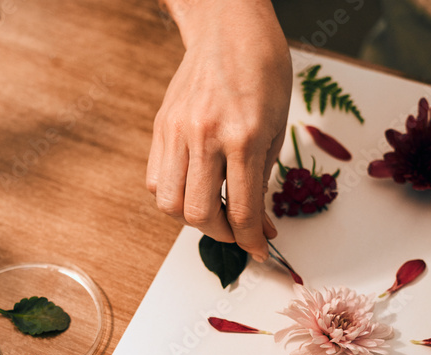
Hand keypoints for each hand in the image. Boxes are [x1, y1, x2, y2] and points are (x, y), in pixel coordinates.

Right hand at [147, 0, 291, 261]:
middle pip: (199, 215)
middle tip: (236, 231)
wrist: (229, 28)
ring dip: (192, 218)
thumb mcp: (274, 128)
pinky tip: (193, 186)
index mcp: (243, 137)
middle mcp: (205, 136)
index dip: (250, 241)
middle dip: (221, 234)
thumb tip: (257, 224)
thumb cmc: (262, 72)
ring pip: (169, 204)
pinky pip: (155, 180)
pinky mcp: (160, 128)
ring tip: (213, 209)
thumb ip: (261, 179)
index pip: (241, 209)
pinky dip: (173, 195)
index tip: (258, 250)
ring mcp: (177, 132)